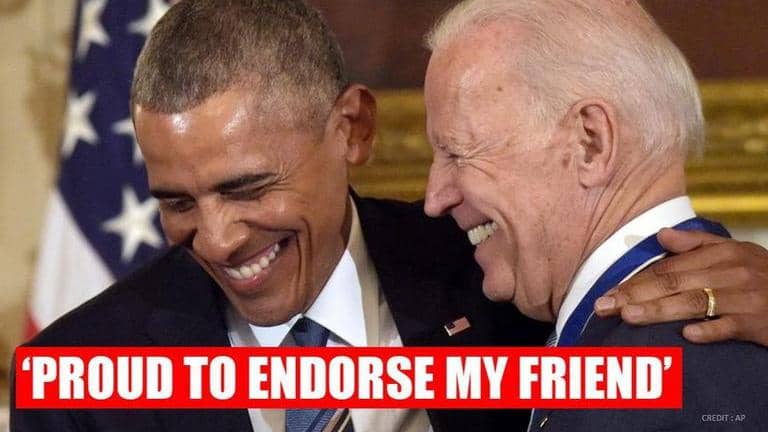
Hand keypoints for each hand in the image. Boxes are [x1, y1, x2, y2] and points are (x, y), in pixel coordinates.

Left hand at [593, 228, 767, 345]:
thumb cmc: (763, 278)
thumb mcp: (734, 254)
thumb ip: (696, 245)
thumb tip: (660, 235)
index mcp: (721, 253)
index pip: (667, 268)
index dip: (634, 281)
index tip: (607, 294)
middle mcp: (731, 271)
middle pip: (672, 283)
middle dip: (634, 295)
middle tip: (604, 307)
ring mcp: (746, 297)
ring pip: (694, 302)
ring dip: (659, 310)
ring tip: (629, 316)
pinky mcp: (760, 322)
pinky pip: (730, 325)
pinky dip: (710, 330)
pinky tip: (687, 335)